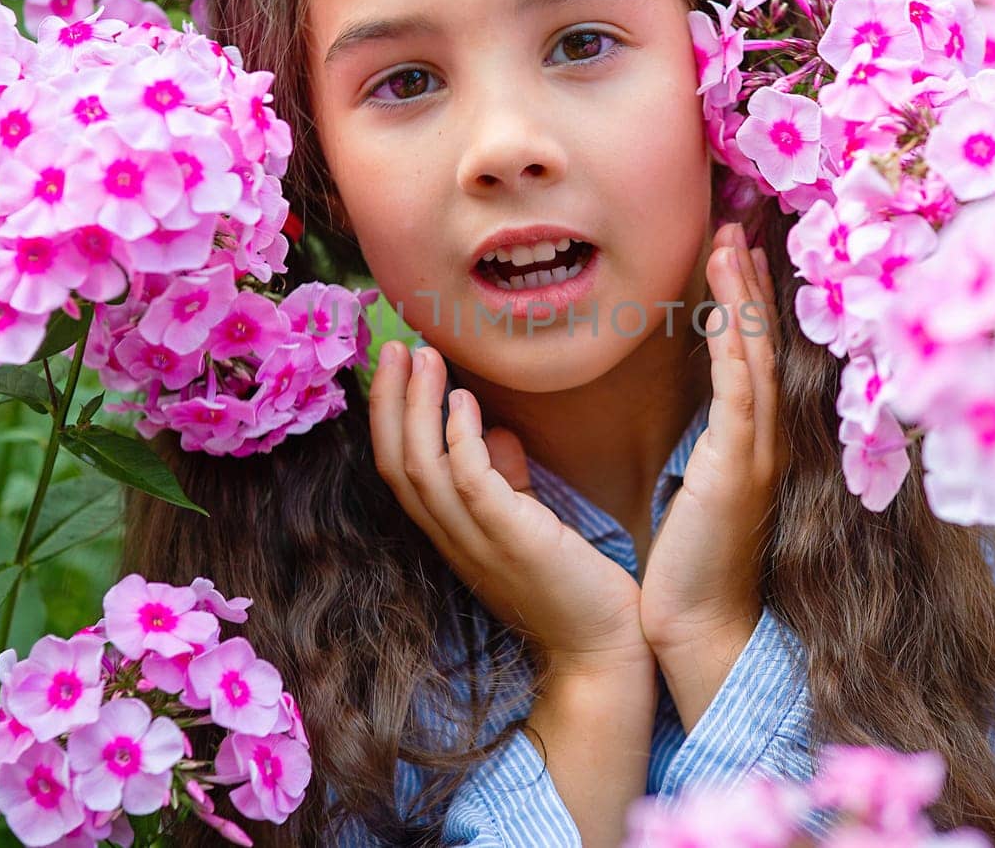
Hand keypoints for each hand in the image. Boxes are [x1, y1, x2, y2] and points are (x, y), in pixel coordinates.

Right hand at [369, 341, 649, 677]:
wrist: (604, 650)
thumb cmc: (574, 587)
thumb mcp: (529, 523)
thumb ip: (508, 479)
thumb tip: (495, 428)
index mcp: (453, 533)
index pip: (400, 469)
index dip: (390, 415)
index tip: (396, 364)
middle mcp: (453, 538)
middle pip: (396, 463)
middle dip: (389, 400)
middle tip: (393, 345)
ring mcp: (478, 542)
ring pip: (423, 467)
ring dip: (417, 406)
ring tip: (422, 355)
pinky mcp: (513, 541)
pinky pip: (469, 483)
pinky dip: (460, 438)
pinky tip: (464, 401)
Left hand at [639, 223, 785, 694]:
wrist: (697, 628)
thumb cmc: (685, 569)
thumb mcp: (690, 496)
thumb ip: (694, 454)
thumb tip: (683, 424)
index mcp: (747, 446)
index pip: (751, 359)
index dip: (745, 304)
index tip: (734, 253)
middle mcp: (762, 442)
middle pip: (762, 345)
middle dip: (750, 283)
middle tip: (738, 225)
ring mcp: (755, 453)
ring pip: (756, 357)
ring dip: (744, 297)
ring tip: (731, 242)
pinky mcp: (736, 468)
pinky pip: (740, 393)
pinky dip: (736, 346)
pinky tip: (726, 307)